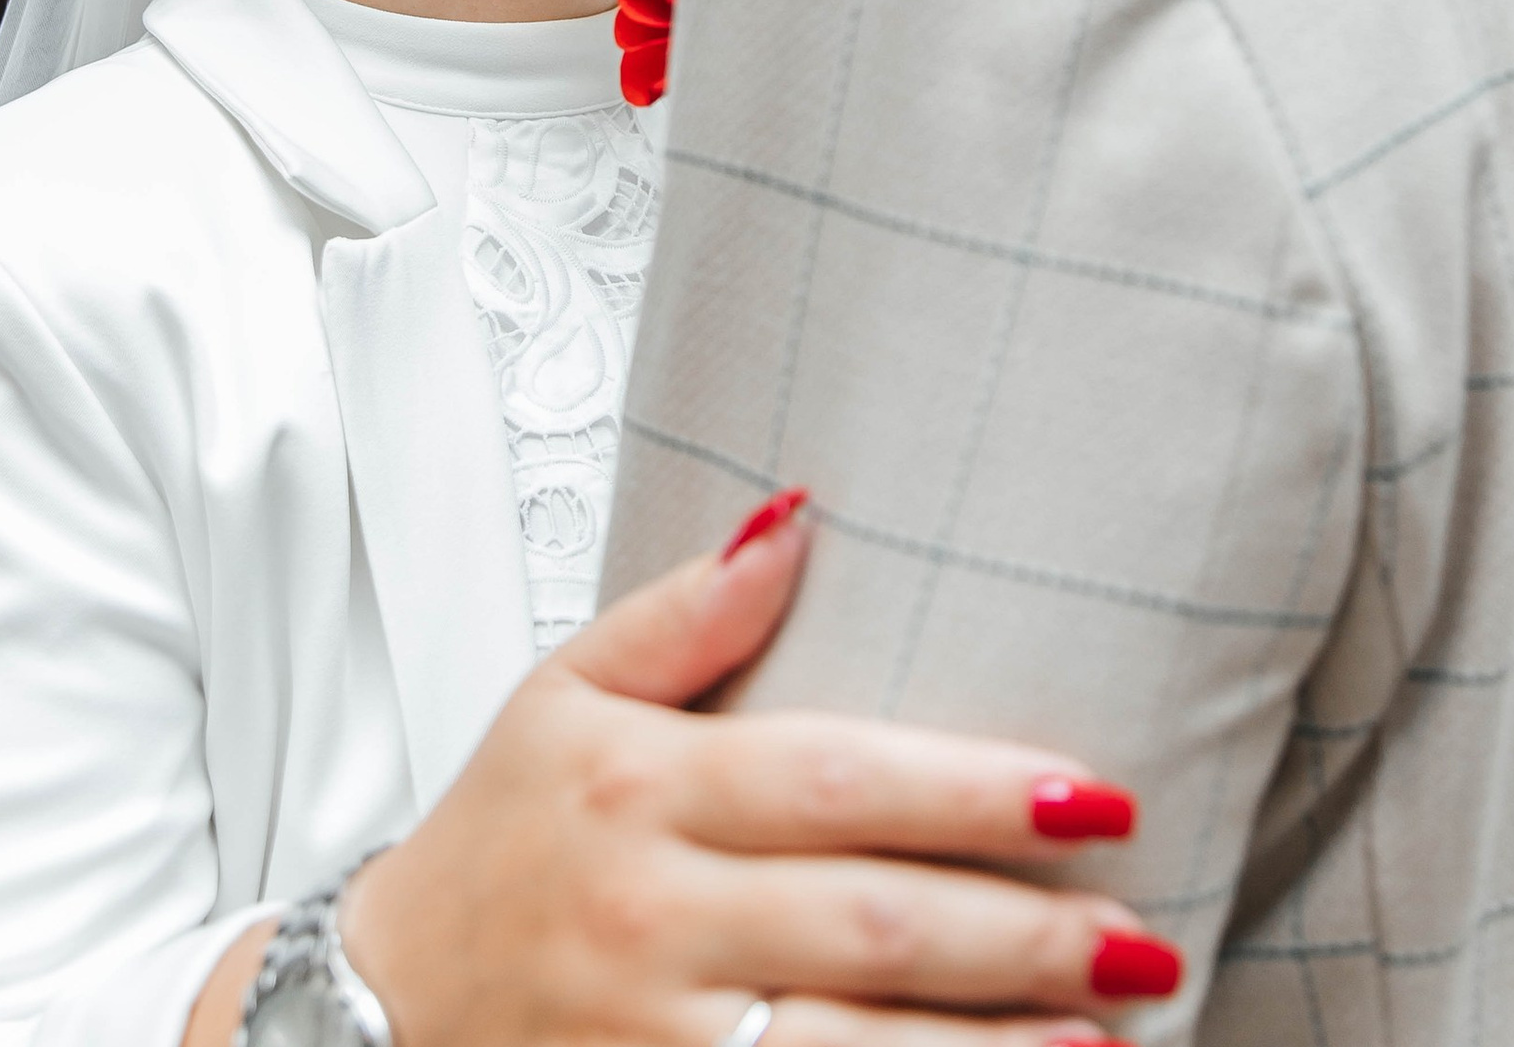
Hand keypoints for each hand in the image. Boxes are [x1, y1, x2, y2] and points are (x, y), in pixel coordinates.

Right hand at [338, 495, 1183, 1046]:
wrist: (374, 1014)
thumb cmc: (500, 841)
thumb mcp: (564, 693)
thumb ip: (688, 613)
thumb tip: (802, 517)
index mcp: (636, 786)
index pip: (832, 779)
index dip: (970, 791)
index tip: (1092, 795)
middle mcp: (647, 914)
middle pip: (866, 922)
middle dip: (1023, 935)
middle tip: (1139, 932)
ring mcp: (650, 1039)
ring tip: (1112, 1031)